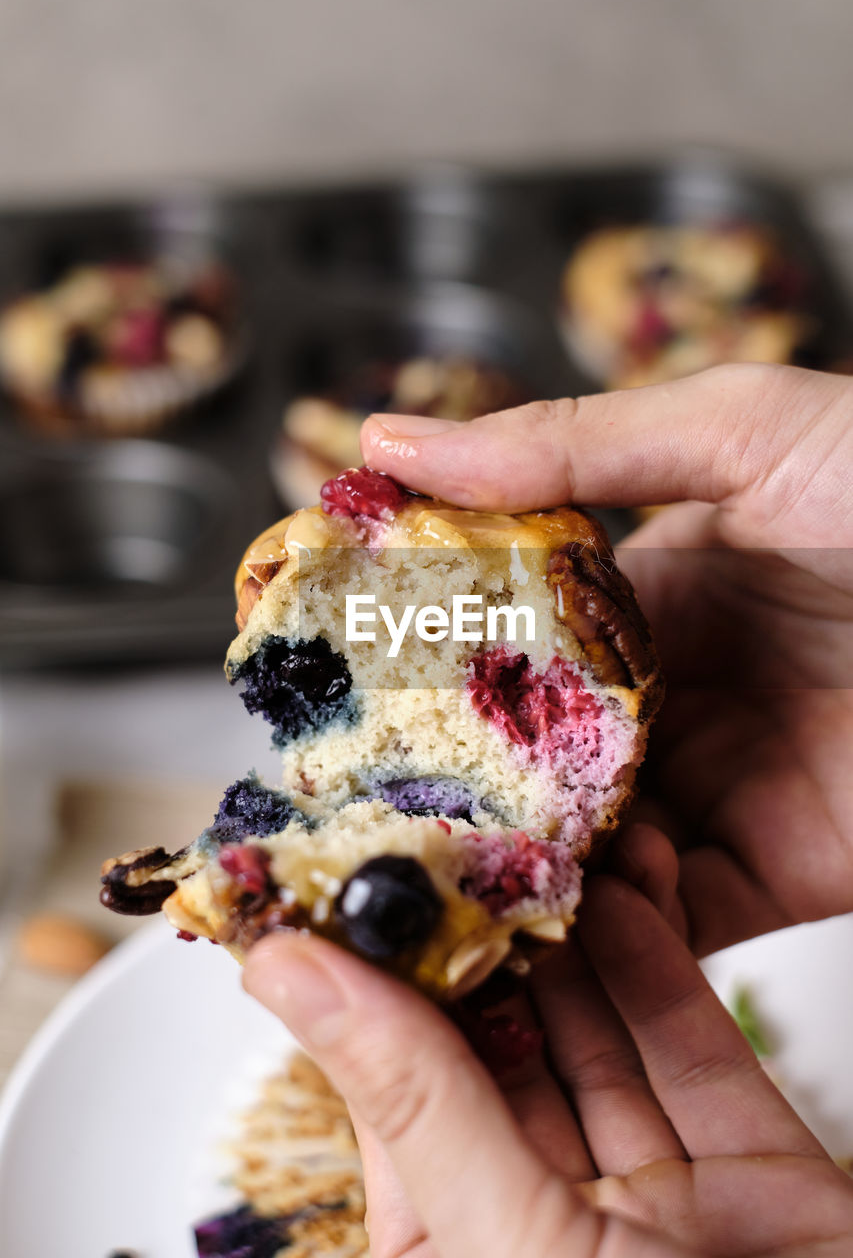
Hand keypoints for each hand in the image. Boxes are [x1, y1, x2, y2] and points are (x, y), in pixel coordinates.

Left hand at [244, 824, 852, 1257]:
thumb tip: (292, 981)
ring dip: (571, 945)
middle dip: (484, 953)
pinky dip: (657, 971)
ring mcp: (659, 1207)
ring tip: (536, 847)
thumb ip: (417, 1104)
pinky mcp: (753, 1179)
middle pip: (503, 1066)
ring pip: (598, 1047)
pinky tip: (621, 895)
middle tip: (459, 847)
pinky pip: (693, 1055)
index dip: (377, 996)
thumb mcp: (515, 1246)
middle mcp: (554, 1236)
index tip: (353, 892)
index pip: (400, 1108)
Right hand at [360, 363, 852, 953]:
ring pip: (578, 846)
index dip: (418, 661)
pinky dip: (603, 931)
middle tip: (346, 806)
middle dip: (445, 782)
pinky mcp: (769, 875)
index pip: (500, 639)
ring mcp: (711, 790)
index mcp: (643, 593)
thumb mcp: (738, 431)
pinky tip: (542, 919)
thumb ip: (565, 445)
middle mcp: (663, 699)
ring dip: (511, 863)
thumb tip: (391, 436)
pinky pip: (664, 921)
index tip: (329, 682)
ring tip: (417, 876)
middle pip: (526, 755)